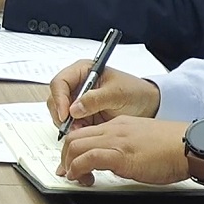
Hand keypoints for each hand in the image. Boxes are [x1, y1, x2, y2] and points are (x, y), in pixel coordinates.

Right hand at [48, 60, 162, 126]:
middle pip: (55, 98)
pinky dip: (74, 130)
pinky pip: (69, 124)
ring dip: (67, 124)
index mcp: (83, 71)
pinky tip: (85, 132)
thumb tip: (74, 109)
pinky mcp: (82, 115)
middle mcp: (77, 85)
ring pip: (59, 113)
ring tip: (82, 130)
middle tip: (71, 127)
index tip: (66, 114)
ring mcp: (77, 100)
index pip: (60, 82)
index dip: (59, 98)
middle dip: (60, 114)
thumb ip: (95, 99)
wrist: (148, 106)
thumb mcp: (117, 93)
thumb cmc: (135, 92)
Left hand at [62, 117, 192, 184]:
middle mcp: (113, 129)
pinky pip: (88, 158)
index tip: (71, 163)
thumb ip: (125, 147)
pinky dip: (78, 169)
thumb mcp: (142, 142)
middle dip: (65, 157)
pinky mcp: (120, 155)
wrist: (190, 146)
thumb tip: (113, 163)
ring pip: (76, 145)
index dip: (72, 149)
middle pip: (74, 137)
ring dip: (69, 164)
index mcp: (119, 125)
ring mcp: (116, 140)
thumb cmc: (173, 148)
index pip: (85, 132)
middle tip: (67, 172)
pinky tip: (81, 178)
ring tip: (75, 177)